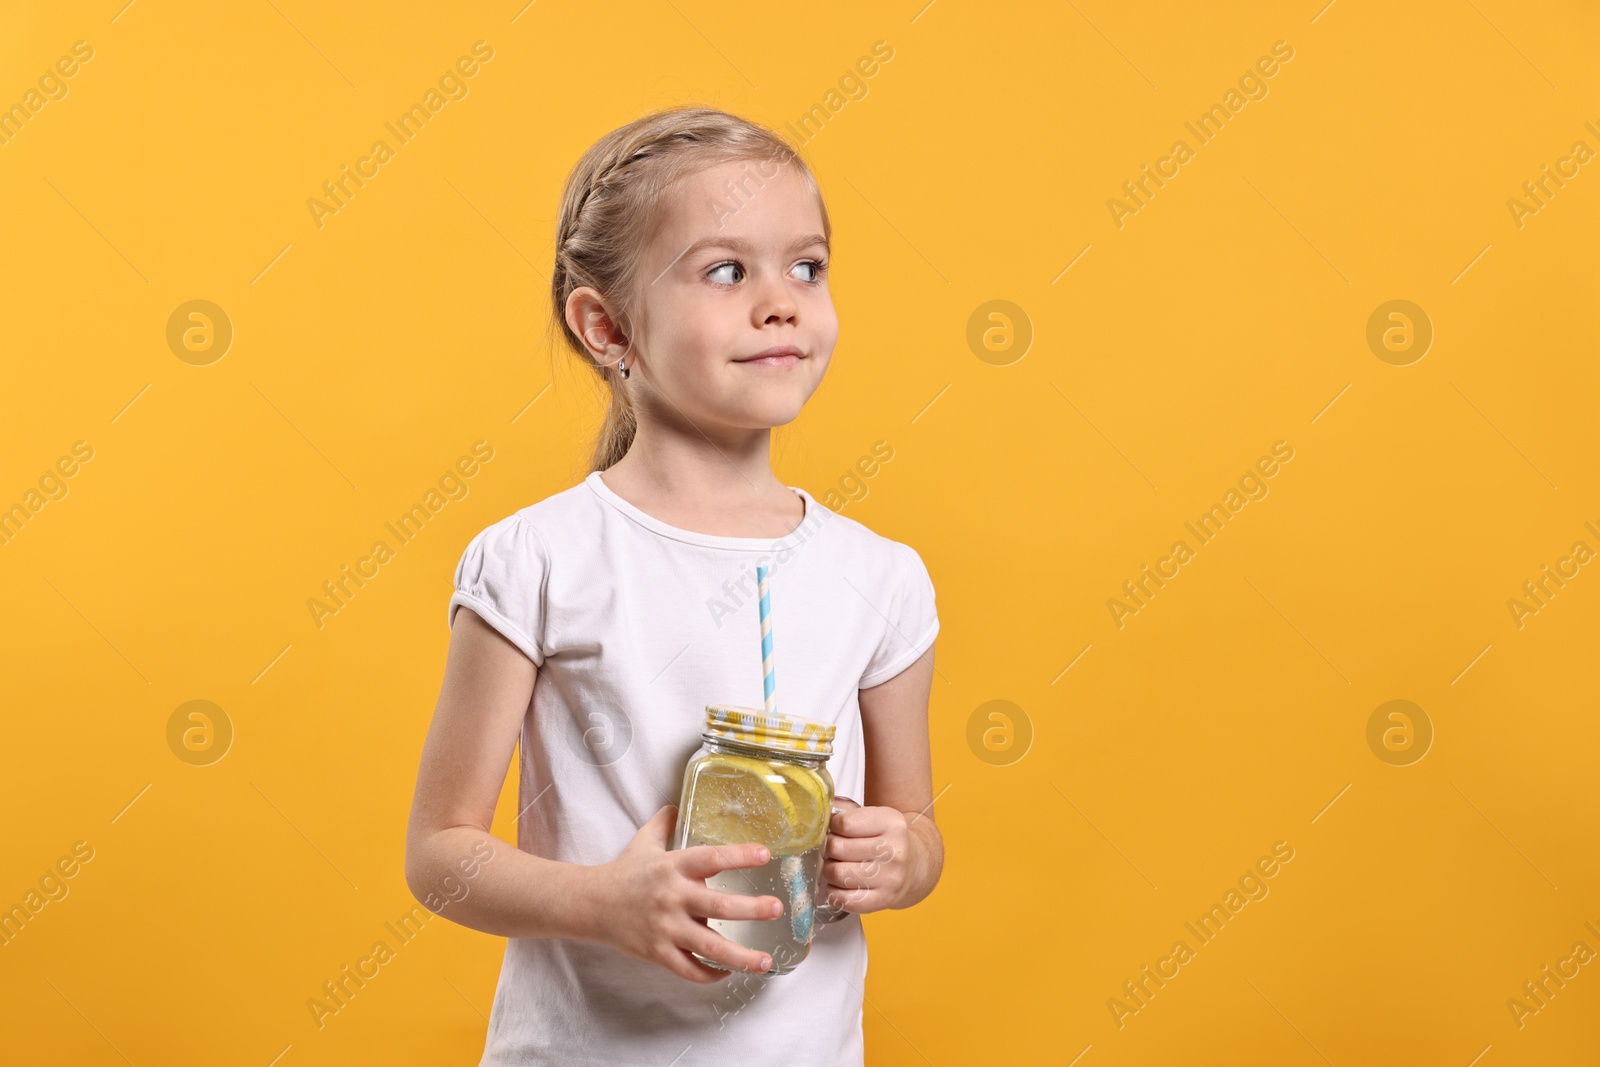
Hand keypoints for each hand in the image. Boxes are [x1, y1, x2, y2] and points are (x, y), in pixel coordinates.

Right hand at [588, 805, 782, 982]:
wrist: (591, 903)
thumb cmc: (623, 872)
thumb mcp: (644, 841)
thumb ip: (664, 823)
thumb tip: (677, 802)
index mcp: (673, 866)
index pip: (711, 857)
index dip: (738, 855)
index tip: (765, 854)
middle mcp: (673, 896)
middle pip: (718, 904)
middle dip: (751, 909)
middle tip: (776, 908)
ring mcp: (666, 928)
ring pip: (709, 946)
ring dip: (740, 956)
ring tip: (765, 961)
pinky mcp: (658, 952)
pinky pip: (689, 969)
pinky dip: (710, 974)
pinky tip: (728, 972)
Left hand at [821, 796, 912, 914]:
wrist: (913, 866)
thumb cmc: (885, 839)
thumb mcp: (874, 816)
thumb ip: (845, 810)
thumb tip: (818, 810)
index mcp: (891, 823)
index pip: (844, 823)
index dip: (832, 826)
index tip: (834, 829)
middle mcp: (894, 851)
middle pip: (837, 848)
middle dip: (828, 848)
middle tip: (832, 849)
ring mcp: (890, 879)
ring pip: (837, 874)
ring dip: (828, 870)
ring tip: (835, 865)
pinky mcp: (882, 900)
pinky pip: (843, 899)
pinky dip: (833, 891)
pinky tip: (838, 884)